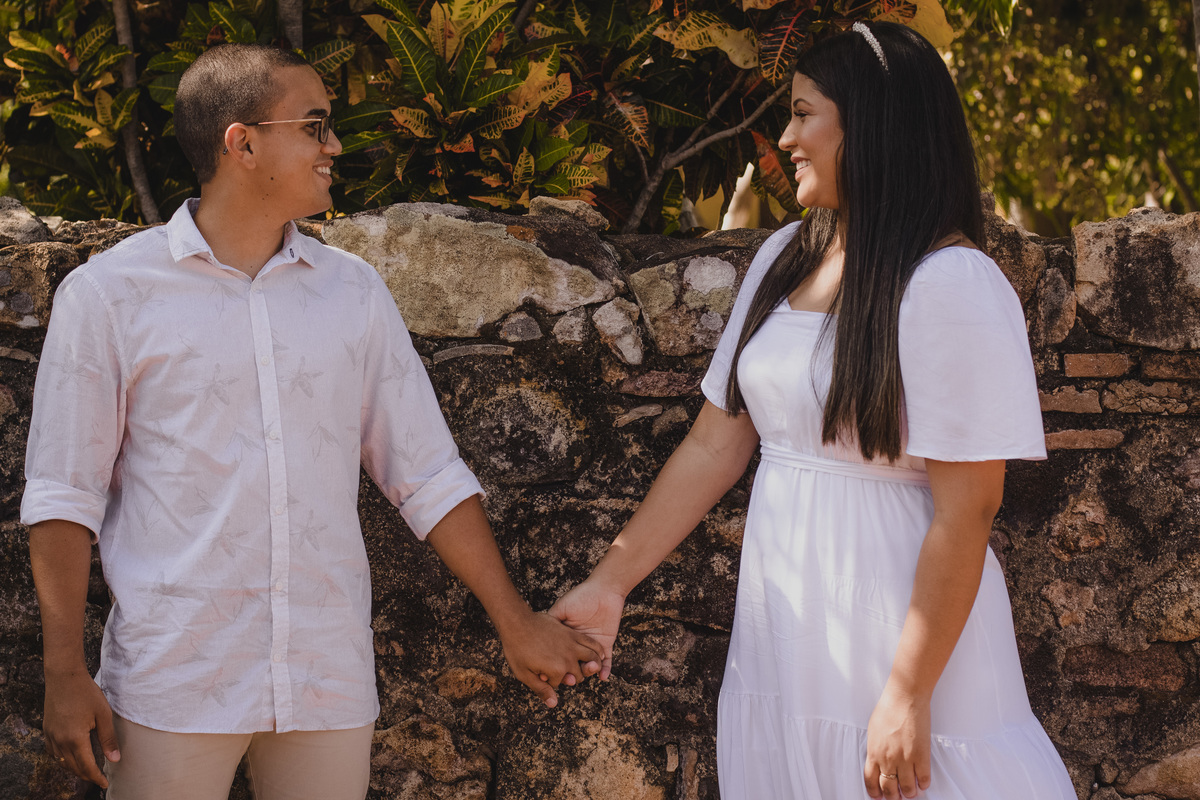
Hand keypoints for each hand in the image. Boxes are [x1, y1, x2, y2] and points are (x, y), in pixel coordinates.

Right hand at [42, 668, 119, 787]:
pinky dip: (62, 759)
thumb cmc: (86, 693)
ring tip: (87, 770)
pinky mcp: (47, 730)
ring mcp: (51, 736)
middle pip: (73, 767)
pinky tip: (70, 757)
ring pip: (61, 761)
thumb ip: (108, 739)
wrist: (64, 676)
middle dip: (86, 775)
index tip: (104, 783)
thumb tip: (114, 759)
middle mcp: (60, 741)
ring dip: (74, 769)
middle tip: (98, 778)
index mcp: (75, 739)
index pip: (86, 766)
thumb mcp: (103, 714)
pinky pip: (53, 752)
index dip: (96, 777)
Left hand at [497, 610, 603, 707]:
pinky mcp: (571, 632)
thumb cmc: (517, 649)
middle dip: (572, 677)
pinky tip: (598, 653)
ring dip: (593, 664)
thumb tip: (554, 704)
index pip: (559, 683)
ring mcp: (571, 643)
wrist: (517, 622)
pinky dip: (597, 649)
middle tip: (563, 675)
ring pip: (591, 657)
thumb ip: (541, 689)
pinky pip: (590, 642)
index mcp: (557, 670)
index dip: (550, 681)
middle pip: (578, 674)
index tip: (542, 676)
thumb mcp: (524, 674)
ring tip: (591, 667)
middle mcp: (568, 657)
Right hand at [548, 580, 624, 680]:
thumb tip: (535, 639)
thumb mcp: (560, 610)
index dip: (554, 667)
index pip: (559, 657)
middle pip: (573, 666)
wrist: (602, 590)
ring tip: (585, 671)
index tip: (548, 673)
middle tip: (569, 678)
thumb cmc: (579, 598)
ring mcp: (592, 646)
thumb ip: (550, 623)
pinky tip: (602, 676)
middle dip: (571, 674)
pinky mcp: (606, 645)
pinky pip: (607, 662)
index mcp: (566, 639)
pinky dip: (605, 670)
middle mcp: (578, 645)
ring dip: (588, 672)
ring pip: (589, 667)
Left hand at [864, 683, 930, 799]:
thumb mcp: (873, 731)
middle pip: (889, 789)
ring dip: (910, 793)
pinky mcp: (921, 756)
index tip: (878, 796)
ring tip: (912, 791)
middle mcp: (888, 759)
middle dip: (893, 797)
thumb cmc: (888, 709)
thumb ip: (875, 748)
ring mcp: (905, 759)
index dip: (875, 793)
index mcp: (874, 752)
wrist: (905, 698)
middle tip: (898, 797)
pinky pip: (923, 779)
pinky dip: (923, 784)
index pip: (871, 781)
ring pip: (907, 788)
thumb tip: (877, 760)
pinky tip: (923, 782)